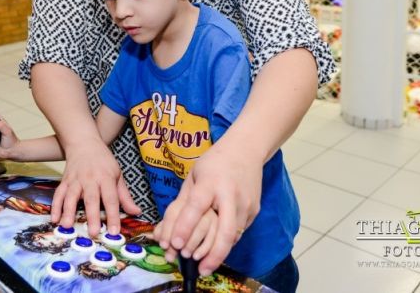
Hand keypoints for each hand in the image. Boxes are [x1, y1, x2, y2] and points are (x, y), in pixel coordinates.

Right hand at [50, 138, 139, 236]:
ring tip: (67, 226)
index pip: (111, 199)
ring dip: (68, 211)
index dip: (113, 215)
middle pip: (91, 199)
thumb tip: (136, 212)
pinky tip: (54, 218)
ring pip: (71, 196)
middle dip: (92, 216)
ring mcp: (75, 179)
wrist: (84, 143)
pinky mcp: (65, 180)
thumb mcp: (118, 175)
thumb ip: (125, 196)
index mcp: (106, 178)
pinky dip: (55, 206)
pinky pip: (58, 194)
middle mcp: (90, 179)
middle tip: (93, 233)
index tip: (115, 231)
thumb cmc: (103, 161)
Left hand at [153, 143, 261, 275]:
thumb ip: (183, 202)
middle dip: (212, 253)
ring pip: (233, 236)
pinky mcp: (254, 210)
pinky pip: (239, 232)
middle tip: (200, 269)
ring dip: (219, 252)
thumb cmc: (214, 163)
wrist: (246, 150)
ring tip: (205, 265)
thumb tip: (165, 231)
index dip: (185, 226)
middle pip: (225, 229)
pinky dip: (226, 243)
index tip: (174, 244)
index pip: (197, 206)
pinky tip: (216, 249)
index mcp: (211, 182)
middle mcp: (231, 195)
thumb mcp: (193, 176)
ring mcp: (246, 204)